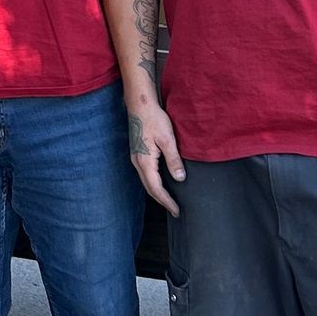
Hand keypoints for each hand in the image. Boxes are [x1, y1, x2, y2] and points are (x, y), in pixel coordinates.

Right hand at [126, 100, 185, 216]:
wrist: (140, 105)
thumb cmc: (154, 119)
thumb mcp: (167, 139)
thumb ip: (174, 160)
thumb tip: (180, 178)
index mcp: (144, 161)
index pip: (156, 188)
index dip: (167, 201)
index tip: (177, 210)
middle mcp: (137, 162)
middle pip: (149, 188)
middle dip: (162, 201)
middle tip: (175, 210)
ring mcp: (136, 158)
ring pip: (146, 181)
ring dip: (158, 193)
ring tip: (169, 200)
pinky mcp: (138, 153)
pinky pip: (146, 174)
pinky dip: (154, 183)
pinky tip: (162, 183)